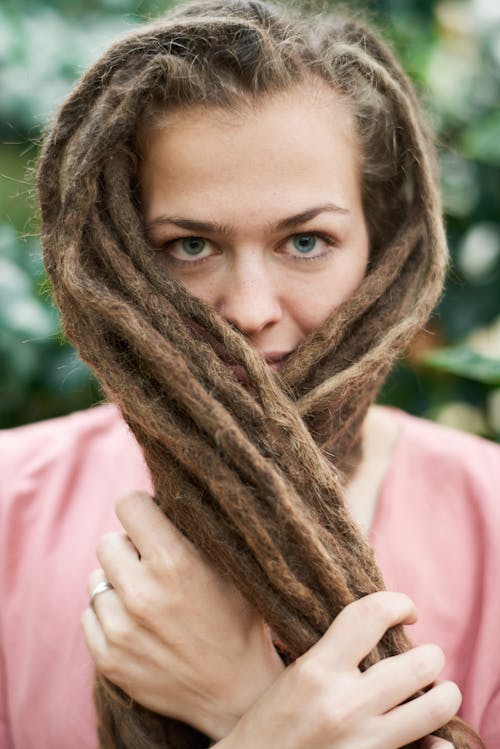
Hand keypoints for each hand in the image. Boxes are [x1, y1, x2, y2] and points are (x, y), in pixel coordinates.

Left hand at [81, 492, 283, 739]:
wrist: (237, 692)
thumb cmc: (241, 620)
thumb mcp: (231, 565)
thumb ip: (196, 528)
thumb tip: (168, 493)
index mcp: (173, 562)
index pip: (128, 504)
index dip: (142, 509)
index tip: (153, 520)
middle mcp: (141, 594)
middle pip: (108, 541)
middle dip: (130, 548)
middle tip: (154, 565)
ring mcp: (120, 630)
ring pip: (96, 579)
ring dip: (118, 583)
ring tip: (150, 599)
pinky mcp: (107, 659)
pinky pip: (90, 614)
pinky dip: (109, 616)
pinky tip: (140, 625)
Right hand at [216, 592, 461, 748]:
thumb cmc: (267, 724)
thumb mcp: (292, 676)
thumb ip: (330, 651)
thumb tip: (371, 624)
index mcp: (316, 670)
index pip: (370, 616)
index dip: (397, 603)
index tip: (405, 611)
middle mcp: (343, 704)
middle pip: (419, 663)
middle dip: (431, 655)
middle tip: (424, 657)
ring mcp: (363, 742)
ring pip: (435, 708)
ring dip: (443, 694)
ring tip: (435, 690)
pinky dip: (436, 741)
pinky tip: (432, 735)